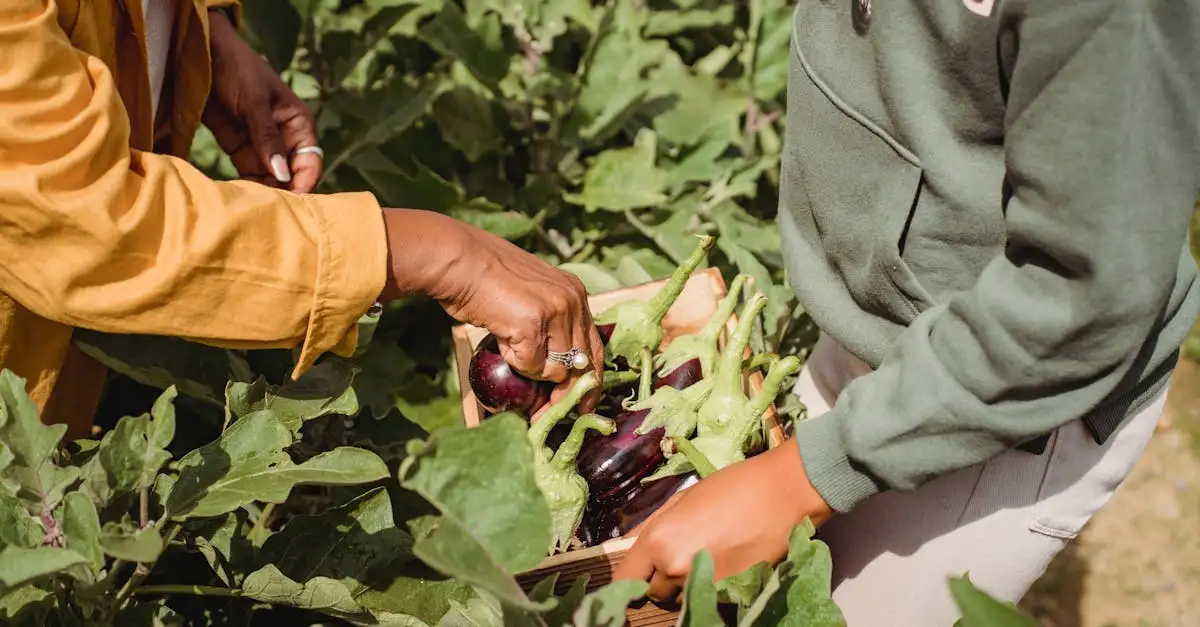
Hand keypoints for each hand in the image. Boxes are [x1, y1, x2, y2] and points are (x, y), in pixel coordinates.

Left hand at [204, 9, 322, 192]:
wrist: (199, 53)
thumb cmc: (236, 68)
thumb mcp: (253, 101)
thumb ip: (267, 137)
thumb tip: (282, 174)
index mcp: (298, 123)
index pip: (310, 161)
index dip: (303, 182)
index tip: (291, 201)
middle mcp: (284, 137)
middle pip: (291, 174)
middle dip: (282, 191)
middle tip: (267, 207)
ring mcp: (261, 144)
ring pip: (270, 177)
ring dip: (263, 190)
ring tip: (252, 205)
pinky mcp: (238, 148)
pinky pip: (248, 173)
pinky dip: (246, 184)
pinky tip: (240, 195)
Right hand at [380, 209, 604, 409]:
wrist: (458, 260)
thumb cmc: (484, 279)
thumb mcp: (532, 295)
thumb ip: (550, 324)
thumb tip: (557, 370)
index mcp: (575, 293)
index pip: (594, 346)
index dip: (589, 380)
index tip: (581, 405)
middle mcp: (572, 300)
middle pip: (582, 365)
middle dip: (566, 395)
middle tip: (547, 414)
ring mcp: (555, 311)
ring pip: (556, 370)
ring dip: (531, 369)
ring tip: (508, 344)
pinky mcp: (533, 323)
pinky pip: (531, 366)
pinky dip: (513, 361)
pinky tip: (500, 338)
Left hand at [612, 442, 832, 602]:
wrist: (783, 492)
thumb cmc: (732, 487)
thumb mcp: (683, 500)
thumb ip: (655, 527)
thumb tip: (634, 547)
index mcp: (658, 540)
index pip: (625, 580)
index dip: (630, 579)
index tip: (638, 576)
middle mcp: (675, 568)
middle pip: (654, 592)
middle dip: (663, 579)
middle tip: (685, 556)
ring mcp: (703, 585)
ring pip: (681, 598)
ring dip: (688, 586)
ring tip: (710, 558)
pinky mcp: (730, 595)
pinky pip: (708, 600)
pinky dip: (712, 590)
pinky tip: (727, 567)